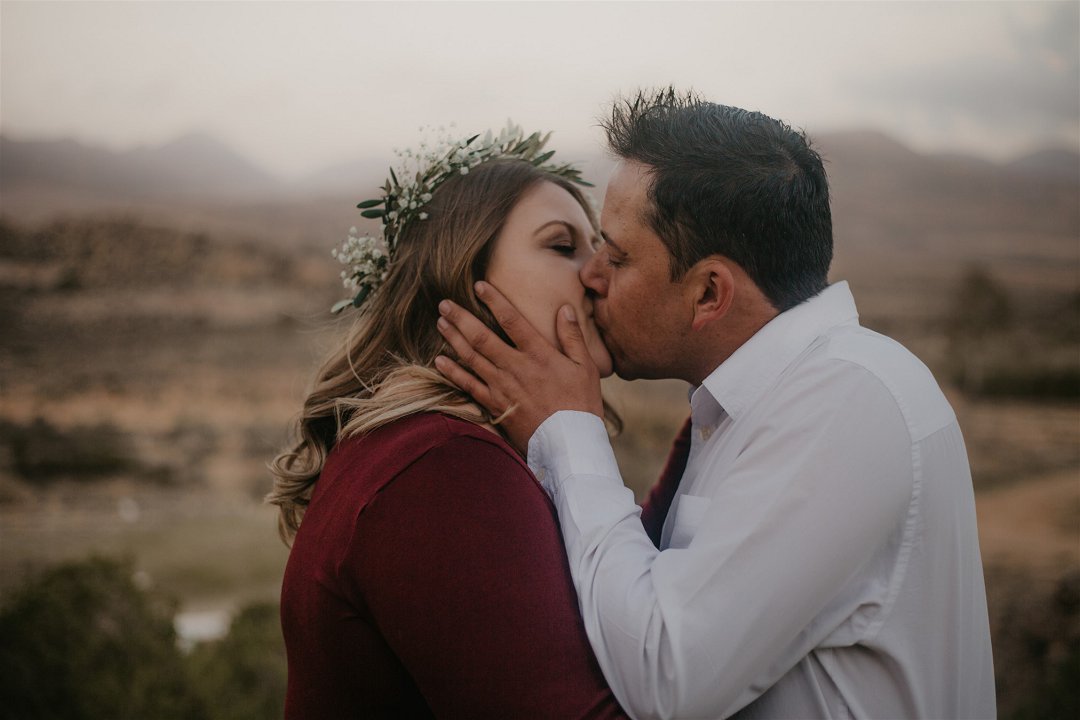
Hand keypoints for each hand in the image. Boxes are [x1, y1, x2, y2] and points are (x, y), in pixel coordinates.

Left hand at [435, 281, 603, 452]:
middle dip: (461, 318)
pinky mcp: (495, 405)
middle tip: (444, 303)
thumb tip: (564, 308)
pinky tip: (440, 361)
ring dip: (453, 339)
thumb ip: (572, 336)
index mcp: (538, 354)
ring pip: (471, 358)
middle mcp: (515, 367)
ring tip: (440, 323)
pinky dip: (453, 372)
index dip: (493, 300)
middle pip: (481, 337)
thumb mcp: (586, 367)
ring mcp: (502, 387)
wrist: (569, 443)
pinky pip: (469, 386)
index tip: (479, 285)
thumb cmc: (581, 404)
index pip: (511, 319)